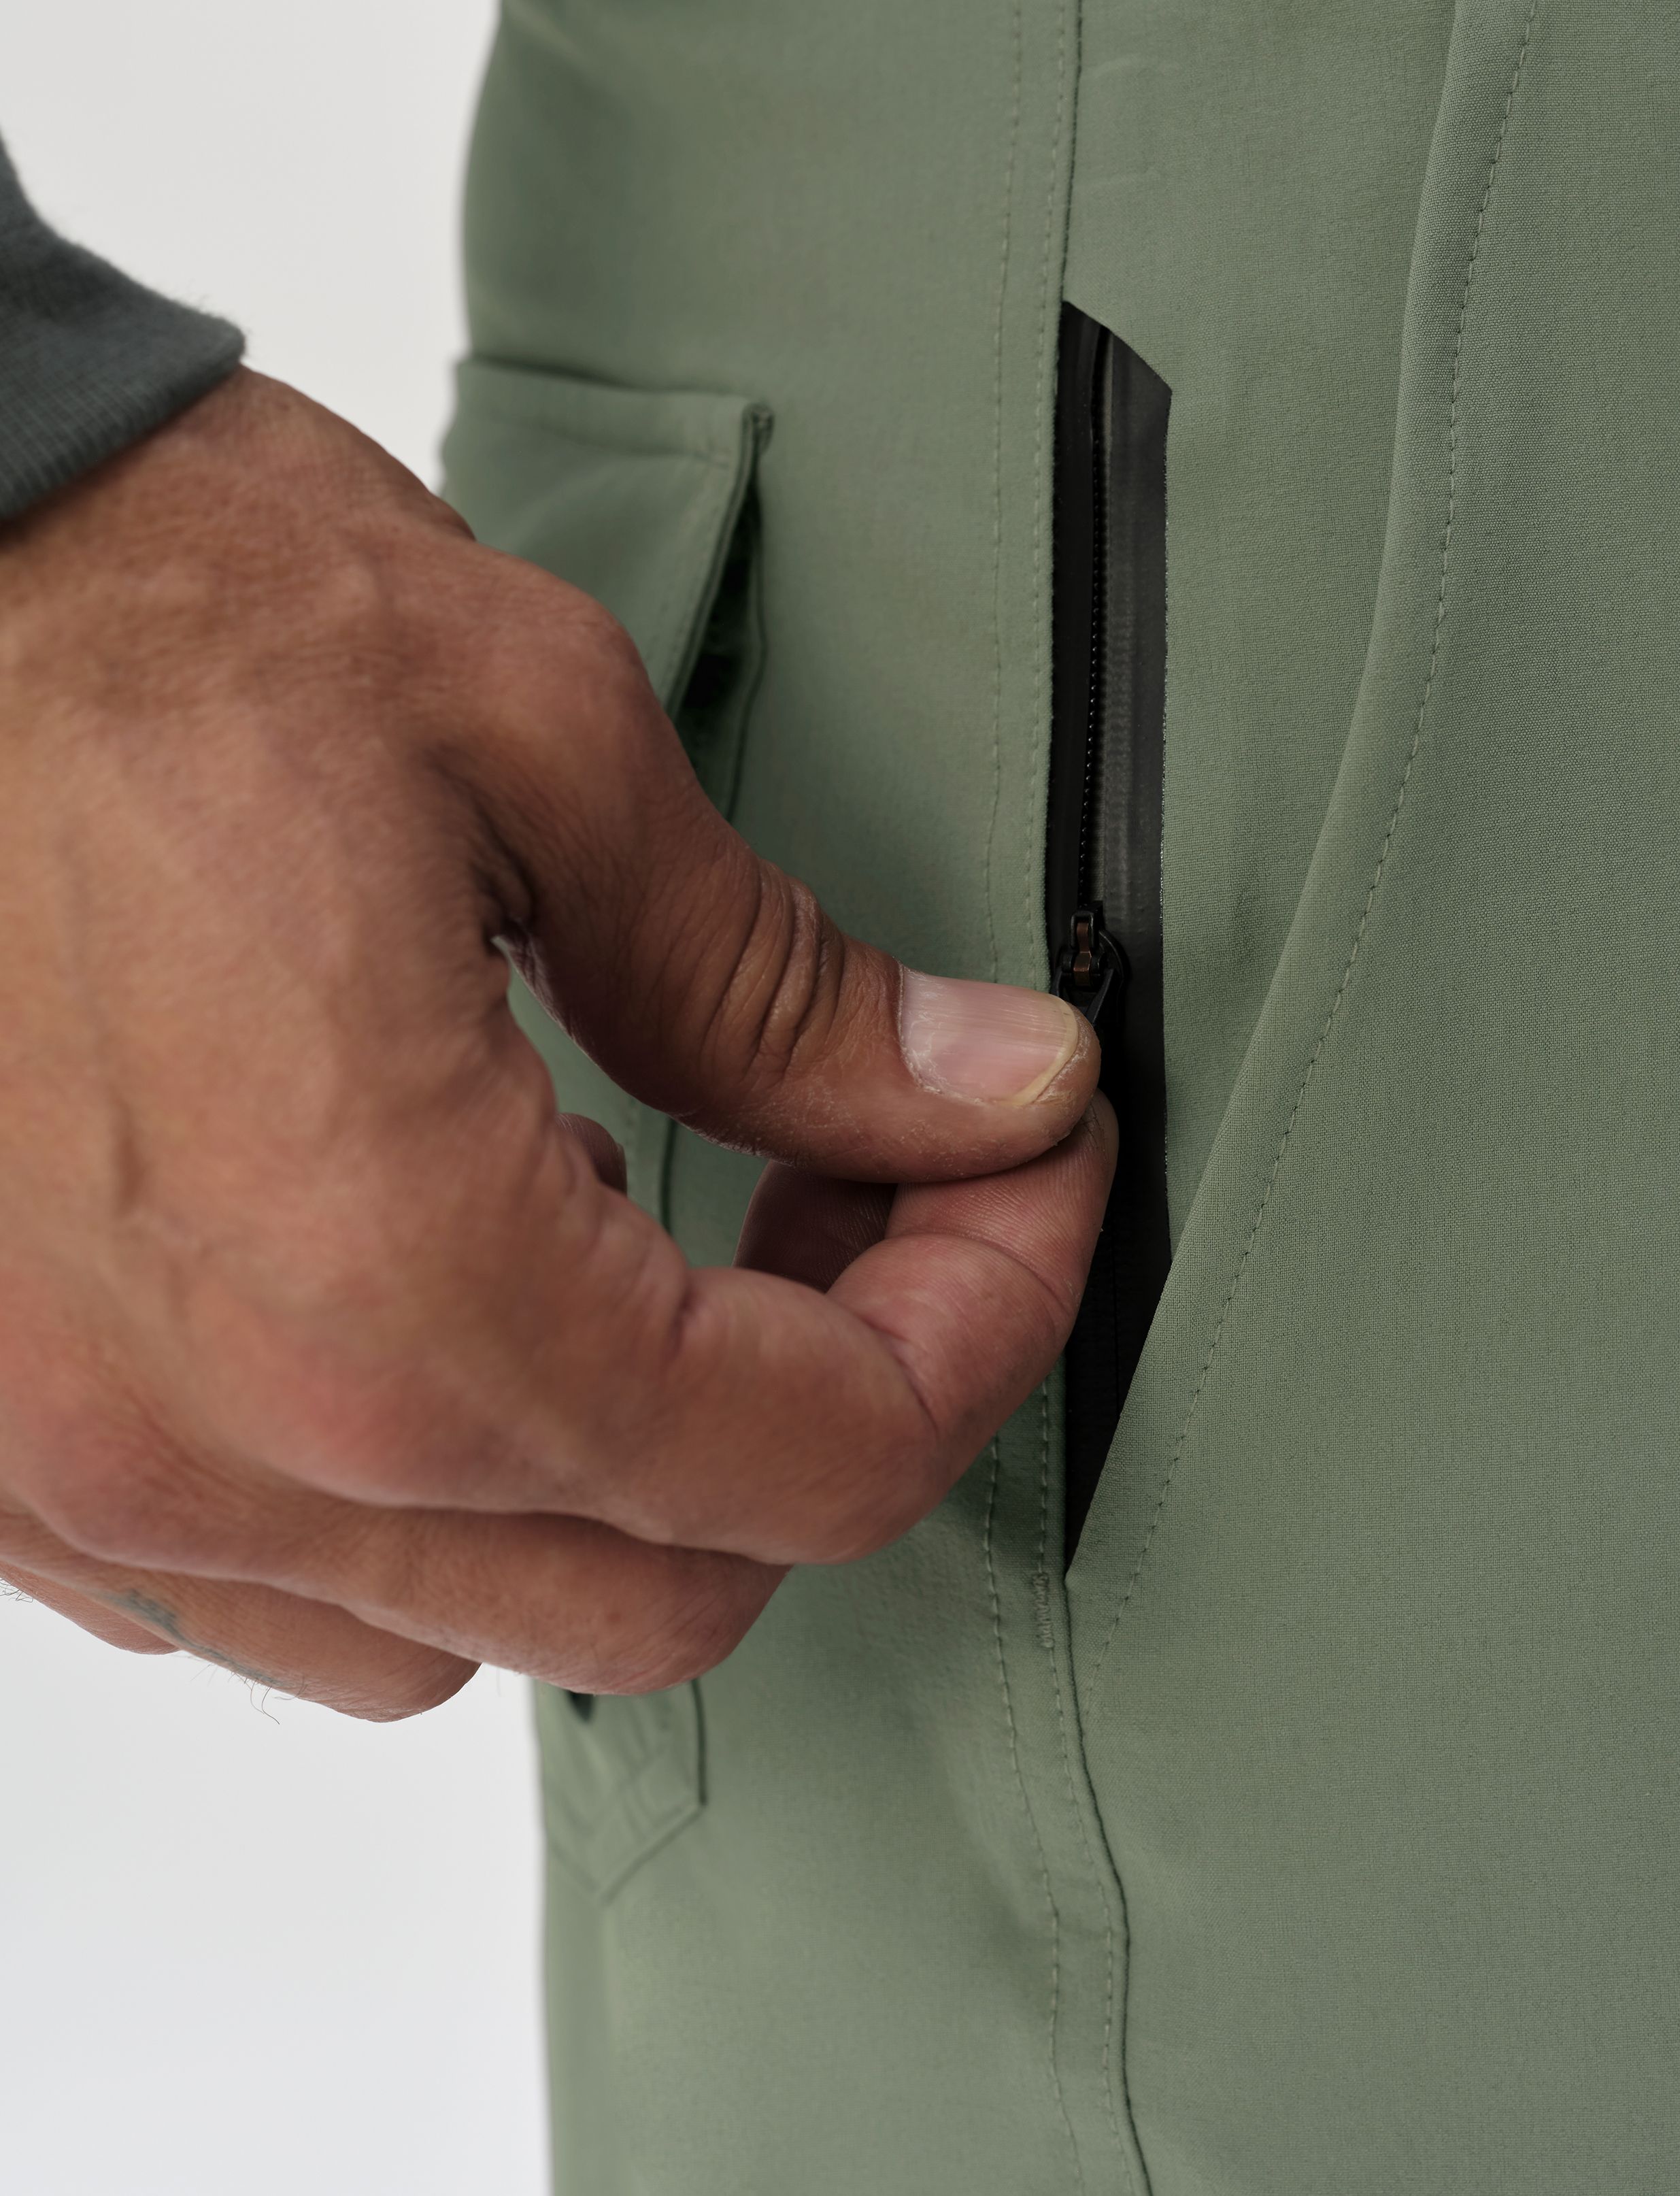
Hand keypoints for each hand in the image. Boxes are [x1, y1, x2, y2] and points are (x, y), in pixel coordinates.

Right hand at [0, 375, 1107, 1716]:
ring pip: (471, 1629)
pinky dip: (419, 1484)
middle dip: (833, 1401)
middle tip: (863, 1194)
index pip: (818, 1453)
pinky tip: (440, 1277)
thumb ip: (780, 988)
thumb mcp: (542, 746)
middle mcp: (217, 1440)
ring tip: (641, 1224)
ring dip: (624, 1467)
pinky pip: (268, 1587)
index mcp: (389, 1276)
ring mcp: (74, 1475)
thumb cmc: (143, 615)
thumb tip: (986, 1090)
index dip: (988, 1311)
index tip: (1021, 1175)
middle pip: (671, 1594)